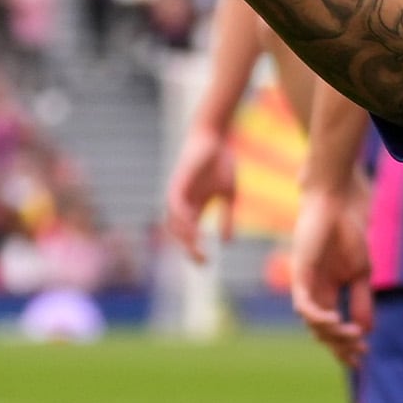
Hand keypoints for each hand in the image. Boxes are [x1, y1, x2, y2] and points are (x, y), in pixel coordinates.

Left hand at [159, 125, 235, 260]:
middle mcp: (183, 204)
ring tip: (197, 247)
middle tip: (203, 260)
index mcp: (195, 207)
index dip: (195, 251)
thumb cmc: (222, 164)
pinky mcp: (177, 183)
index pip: (190, 235)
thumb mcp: (229, 196)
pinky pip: (174, 205)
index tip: (206, 263)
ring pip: (173, 222)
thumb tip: (227, 242)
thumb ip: (227, 218)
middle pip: (178, 233)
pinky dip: (182, 218)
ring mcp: (178, 194)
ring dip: (183, 236)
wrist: (215, 139)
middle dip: (188, 249)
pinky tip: (193, 226)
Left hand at [288, 175, 374, 365]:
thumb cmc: (348, 235)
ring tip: (353, 335)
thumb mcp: (361, 274)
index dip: (345, 345)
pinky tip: (334, 321)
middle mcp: (314, 293)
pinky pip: (304, 305)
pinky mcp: (300, 275)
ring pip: (313, 322)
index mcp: (328, 292)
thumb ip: (361, 301)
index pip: (333, 328)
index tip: (362, 358)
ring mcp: (306, 285)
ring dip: (333, 333)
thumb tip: (366, 330)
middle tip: (359, 354)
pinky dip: (317, 317)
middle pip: (322, 331)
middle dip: (340, 346)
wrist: (337, 208)